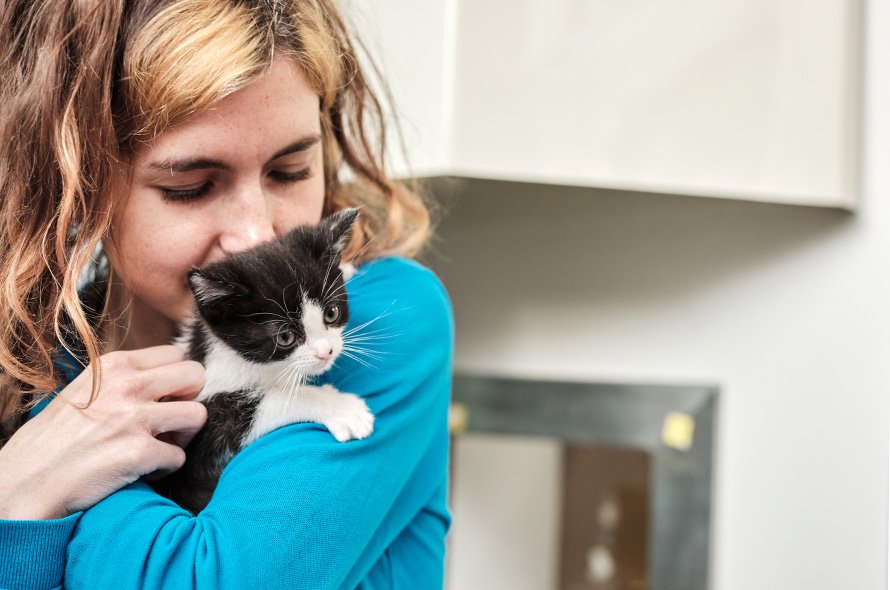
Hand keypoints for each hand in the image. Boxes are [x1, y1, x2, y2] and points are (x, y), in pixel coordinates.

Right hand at [0, 345, 205, 519]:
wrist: (24, 481)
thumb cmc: (56, 439)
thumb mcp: (88, 388)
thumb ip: (126, 378)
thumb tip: (170, 379)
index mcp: (115, 364)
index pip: (176, 355)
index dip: (175, 380)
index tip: (160, 400)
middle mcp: (127, 385)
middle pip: (196, 376)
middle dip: (189, 400)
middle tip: (168, 422)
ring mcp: (135, 418)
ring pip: (198, 415)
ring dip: (184, 435)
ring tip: (161, 446)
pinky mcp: (139, 452)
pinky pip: (179, 457)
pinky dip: (165, 468)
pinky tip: (142, 471)